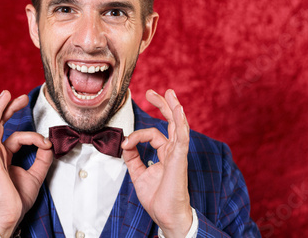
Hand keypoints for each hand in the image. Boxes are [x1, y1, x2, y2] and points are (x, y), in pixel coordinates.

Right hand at [0, 90, 52, 236]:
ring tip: (6, 94)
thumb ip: (43, 158)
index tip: (46, 144)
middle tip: (21, 97)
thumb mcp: (36, 174)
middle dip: (10, 109)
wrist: (9, 214)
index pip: (18, 136)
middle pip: (0, 124)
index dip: (34, 137)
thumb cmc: (16, 199)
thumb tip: (49, 143)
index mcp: (5, 156)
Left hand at [122, 89, 191, 237]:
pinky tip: (178, 108)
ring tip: (169, 93)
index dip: (136, 135)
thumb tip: (125, 143)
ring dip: (174, 108)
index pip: (153, 135)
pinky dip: (180, 121)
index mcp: (166, 154)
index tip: (125, 144)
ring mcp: (178, 154)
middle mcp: (174, 151)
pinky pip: (182, 136)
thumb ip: (132, 157)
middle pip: (171, 122)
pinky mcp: (180, 158)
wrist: (166, 216)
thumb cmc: (157, 198)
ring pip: (179, 125)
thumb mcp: (138, 174)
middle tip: (152, 92)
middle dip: (163, 105)